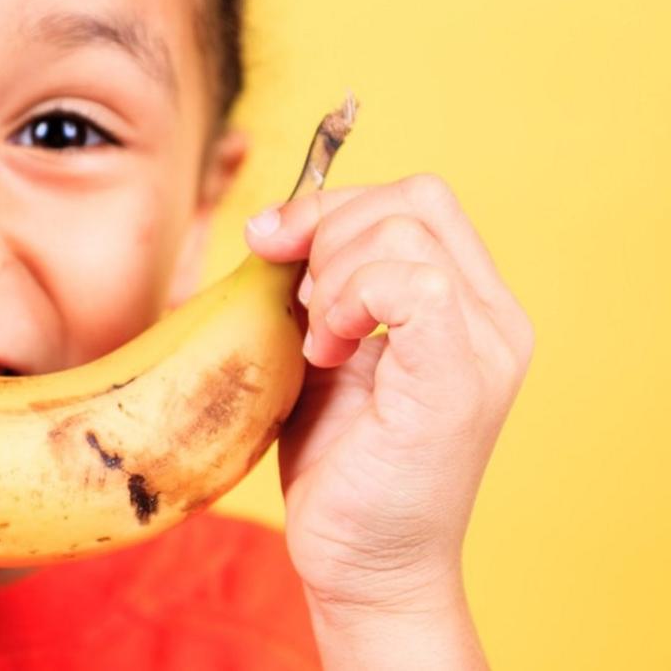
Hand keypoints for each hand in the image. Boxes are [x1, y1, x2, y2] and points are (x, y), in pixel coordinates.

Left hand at [244, 175, 531, 641]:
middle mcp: (493, 320)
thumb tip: (275, 223)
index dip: (332, 204)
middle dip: (326, 231)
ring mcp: (483, 348)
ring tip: (320, 344)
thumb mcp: (323, 350)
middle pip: (411, 200)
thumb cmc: (342, 466)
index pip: (417, 199)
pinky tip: (329, 352)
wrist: (361, 564)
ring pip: (403, 231)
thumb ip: (320, 286)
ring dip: (333, 276)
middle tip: (298, 303)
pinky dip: (349, 300)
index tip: (271, 244)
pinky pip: (411, 283)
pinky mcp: (455, 380)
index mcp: (469, 306)